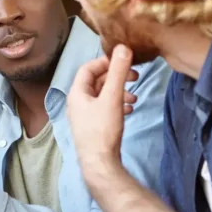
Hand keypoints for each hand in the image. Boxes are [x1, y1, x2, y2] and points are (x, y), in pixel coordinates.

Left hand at [67, 44, 134, 168]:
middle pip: (97, 81)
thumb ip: (118, 72)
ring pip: (102, 96)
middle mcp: (77, 103)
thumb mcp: (112, 97)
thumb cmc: (103, 129)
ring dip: (119, 92)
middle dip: (116, 77)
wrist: (100, 163)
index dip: (106, 61)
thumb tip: (123, 47)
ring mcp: (84, 116)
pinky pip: (105, 109)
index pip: (88, 68)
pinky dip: (117, 105)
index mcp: (77, 93)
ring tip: (134, 97)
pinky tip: (129, 110)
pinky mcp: (93, 127)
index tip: (124, 62)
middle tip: (135, 77)